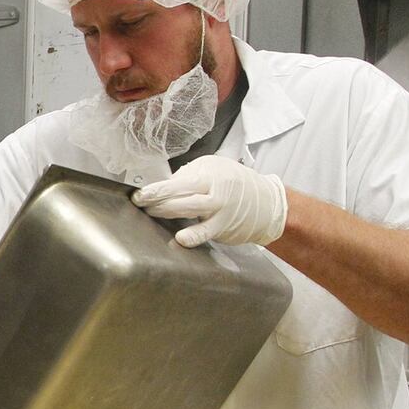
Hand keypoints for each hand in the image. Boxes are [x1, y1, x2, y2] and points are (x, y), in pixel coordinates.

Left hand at [132, 155, 286, 248]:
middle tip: (140, 203)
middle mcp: (215, 189)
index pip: (178, 180)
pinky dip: (194, 235)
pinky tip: (181, 238)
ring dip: (167, 212)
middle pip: (181, 193)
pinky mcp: (224, 226)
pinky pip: (206, 231)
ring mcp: (220, 209)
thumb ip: (188, 177)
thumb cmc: (236, 184)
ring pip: (189, 209)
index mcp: (210, 173)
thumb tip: (161, 186)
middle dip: (157, 200)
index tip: (140, 194)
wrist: (268, 202)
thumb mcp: (213, 170)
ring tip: (152, 213)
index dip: (157, 188)